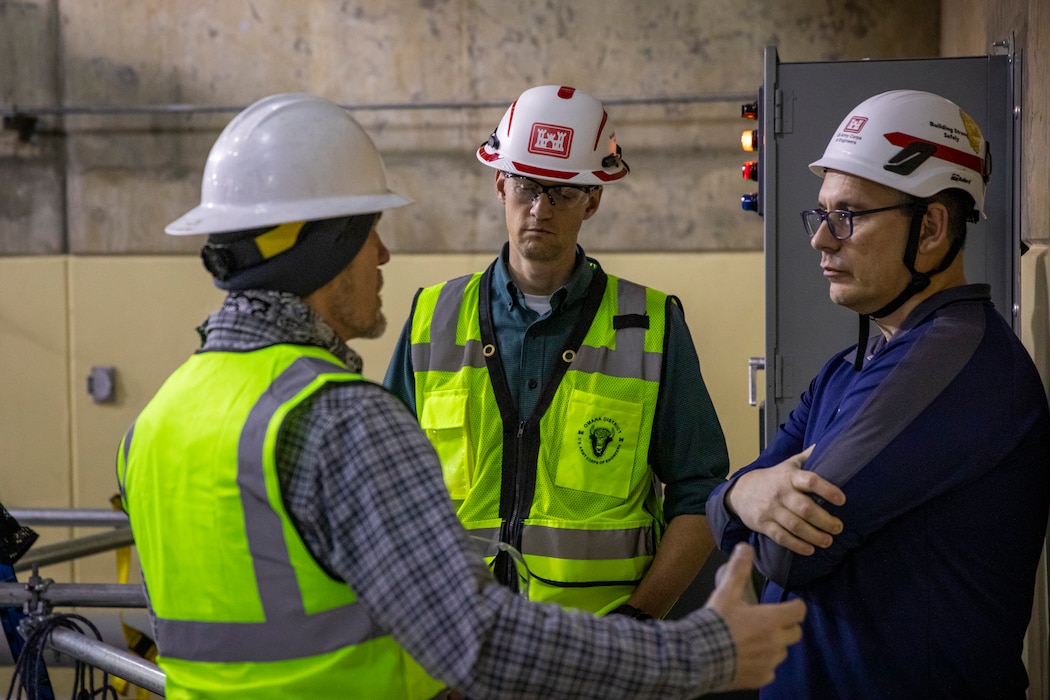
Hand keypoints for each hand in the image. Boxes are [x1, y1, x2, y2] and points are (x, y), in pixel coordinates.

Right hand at [706, 543, 804, 689]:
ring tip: (752, 639)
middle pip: (795, 632)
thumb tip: (745, 547)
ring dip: (773, 645)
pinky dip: (762, 663)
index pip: (798, 611)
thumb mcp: (726, 593)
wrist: (699, 656)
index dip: (795, 606)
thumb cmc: (715, 624)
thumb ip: (738, 569)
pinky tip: (746, 657)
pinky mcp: (761, 678)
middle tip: (768, 622)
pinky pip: (769, 670)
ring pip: (781, 651)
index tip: (788, 605)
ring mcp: (770, 661)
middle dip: (785, 626)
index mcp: (772, 619)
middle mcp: (776, 642)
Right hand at [726, 445, 845, 554]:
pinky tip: (810, 549)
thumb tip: (830, 442)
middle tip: (838, 527)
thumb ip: (809, 456)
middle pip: (805, 508)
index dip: (827, 489)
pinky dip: (797, 545)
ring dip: (814, 535)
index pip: (810, 480)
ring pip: (795, 525)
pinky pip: (782, 537)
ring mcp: (771, 510)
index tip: (842, 500)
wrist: (741, 491)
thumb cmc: (772, 478)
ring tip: (828, 541)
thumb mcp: (789, 464)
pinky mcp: (764, 524)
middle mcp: (780, 493)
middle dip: (825, 520)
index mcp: (789, 476)